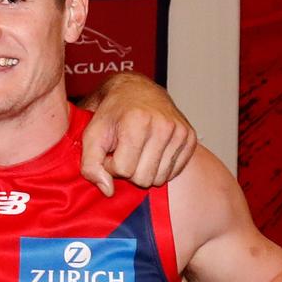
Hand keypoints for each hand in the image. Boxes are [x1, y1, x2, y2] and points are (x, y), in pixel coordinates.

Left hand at [80, 73, 196, 195]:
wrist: (136, 90)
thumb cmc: (112, 113)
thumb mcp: (91, 134)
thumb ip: (90, 164)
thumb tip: (108, 191)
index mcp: (137, 122)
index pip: (123, 169)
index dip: (110, 165)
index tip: (109, 152)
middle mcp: (164, 126)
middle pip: (143, 178)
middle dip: (128, 170)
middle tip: (123, 152)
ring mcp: (180, 133)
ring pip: (159, 179)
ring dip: (143, 170)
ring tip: (136, 150)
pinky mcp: (190, 138)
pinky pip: (173, 173)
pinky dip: (158, 168)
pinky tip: (150, 151)